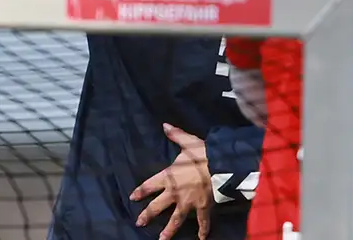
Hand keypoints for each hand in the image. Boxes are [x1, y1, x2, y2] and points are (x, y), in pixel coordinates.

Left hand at [131, 124, 212, 239]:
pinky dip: (203, 230)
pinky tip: (202, 239)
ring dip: (168, 231)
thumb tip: (165, 125)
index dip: (140, 191)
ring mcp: (188, 202)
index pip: (150, 185)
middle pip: (157, 206)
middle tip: (139, 223)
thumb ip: (175, 135)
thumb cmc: (202, 153)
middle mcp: (175, 192)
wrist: (219, 165)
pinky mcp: (202, 207)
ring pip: (175, 219)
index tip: (132, 198)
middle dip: (147, 215)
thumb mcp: (187, 142)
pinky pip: (202, 221)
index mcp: (168, 176)